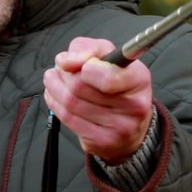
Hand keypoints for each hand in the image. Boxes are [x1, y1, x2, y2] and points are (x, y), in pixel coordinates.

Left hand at [43, 37, 153, 162]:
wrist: (131, 125)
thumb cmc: (117, 83)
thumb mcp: (109, 56)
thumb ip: (88, 49)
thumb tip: (66, 61)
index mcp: (139, 79)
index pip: (107, 76)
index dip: (84, 65)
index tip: (76, 62)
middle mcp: (134, 106)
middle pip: (80, 87)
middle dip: (64, 74)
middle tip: (60, 68)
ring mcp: (119, 128)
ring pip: (71, 103)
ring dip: (54, 87)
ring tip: (52, 78)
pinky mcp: (102, 142)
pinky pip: (68, 119)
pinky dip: (55, 103)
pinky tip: (54, 94)